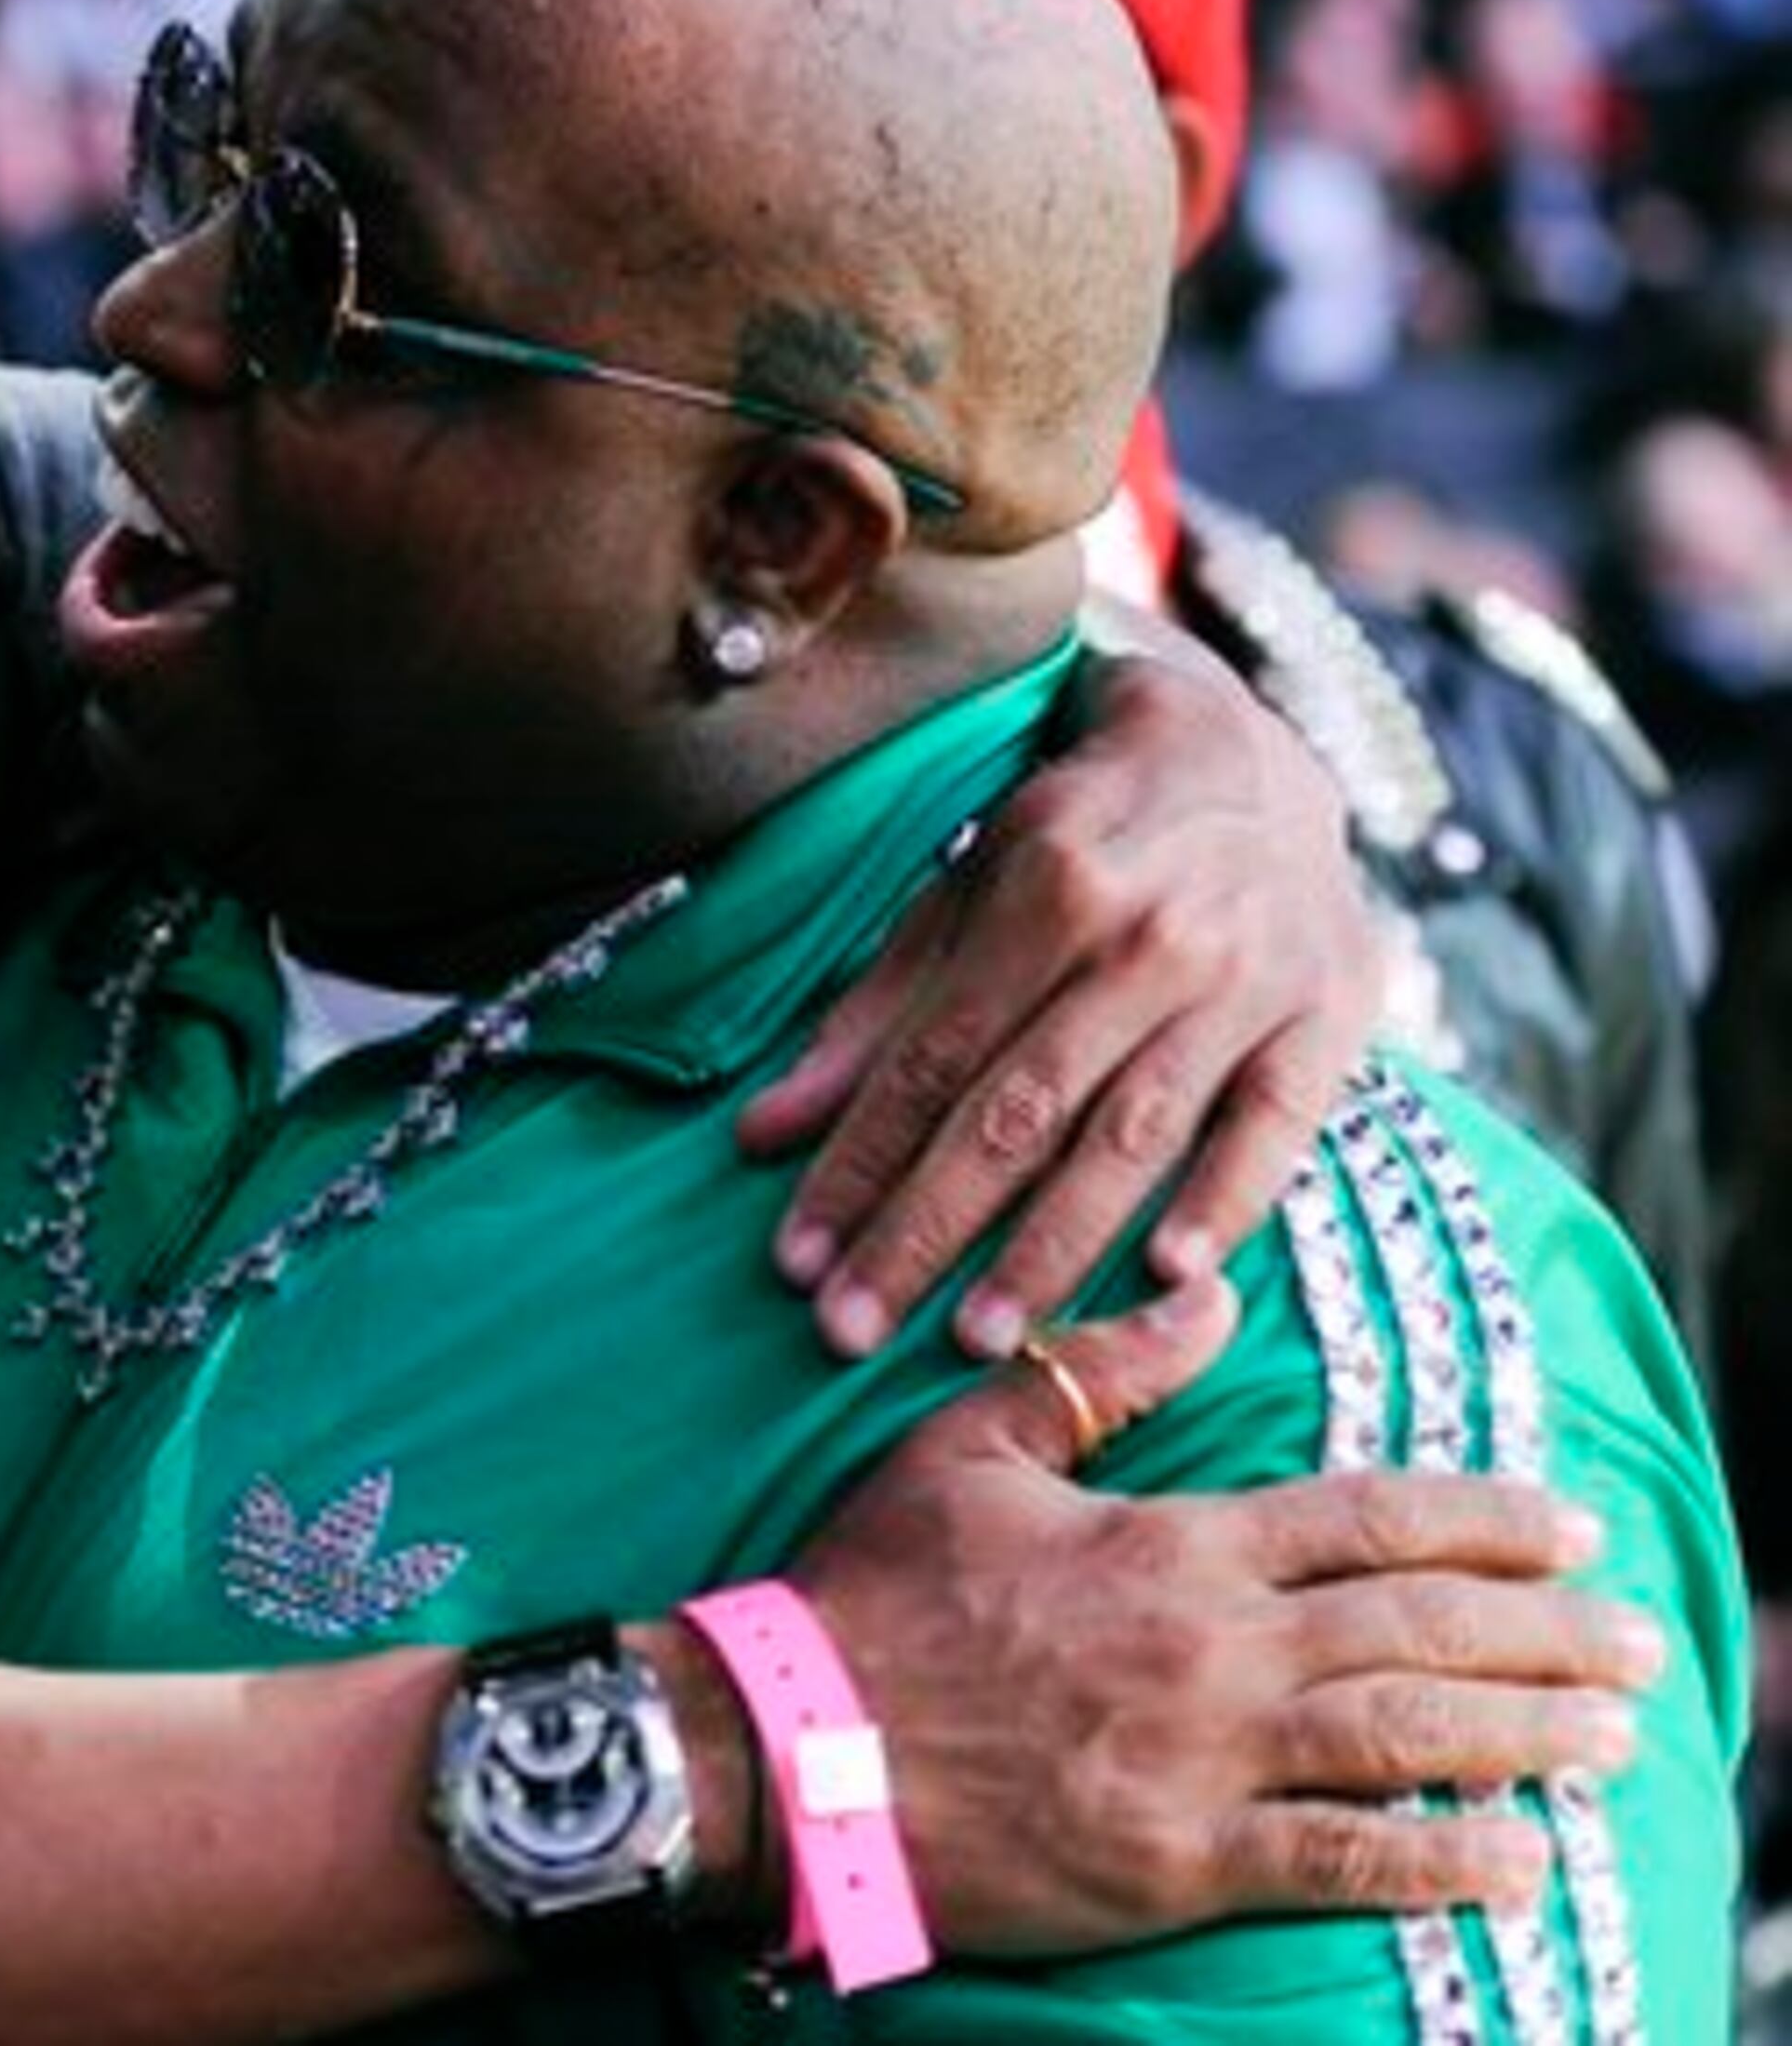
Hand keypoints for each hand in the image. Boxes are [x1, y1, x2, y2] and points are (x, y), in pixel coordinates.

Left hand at [741, 635, 1379, 1356]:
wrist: (1253, 750)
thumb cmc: (1075, 831)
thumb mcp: (961, 889)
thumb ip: (871, 1014)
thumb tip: (761, 1133)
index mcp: (1045, 890)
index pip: (929, 1061)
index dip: (855, 1165)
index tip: (794, 1263)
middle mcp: (1149, 939)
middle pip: (1018, 1112)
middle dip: (927, 1230)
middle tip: (851, 1332)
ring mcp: (1249, 981)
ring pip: (1134, 1136)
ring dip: (1054, 1248)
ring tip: (980, 1342)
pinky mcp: (1331, 1017)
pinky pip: (1276, 1127)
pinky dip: (1226, 1202)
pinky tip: (1170, 1280)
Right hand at [790, 1278, 1658, 1954]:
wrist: (791, 1742)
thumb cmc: (872, 1592)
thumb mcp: (967, 1448)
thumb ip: (1099, 1372)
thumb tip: (1208, 1296)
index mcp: (1171, 1543)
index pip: (1368, 1518)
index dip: (1484, 1519)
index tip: (1569, 1525)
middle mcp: (1211, 1646)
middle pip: (1421, 1629)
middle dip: (1547, 1630)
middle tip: (1633, 1636)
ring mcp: (1204, 1759)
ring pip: (1408, 1738)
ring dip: (1528, 1734)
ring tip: (1609, 1735)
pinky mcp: (1182, 1861)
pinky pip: (1343, 1862)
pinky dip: (1443, 1860)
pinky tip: (1518, 1859)